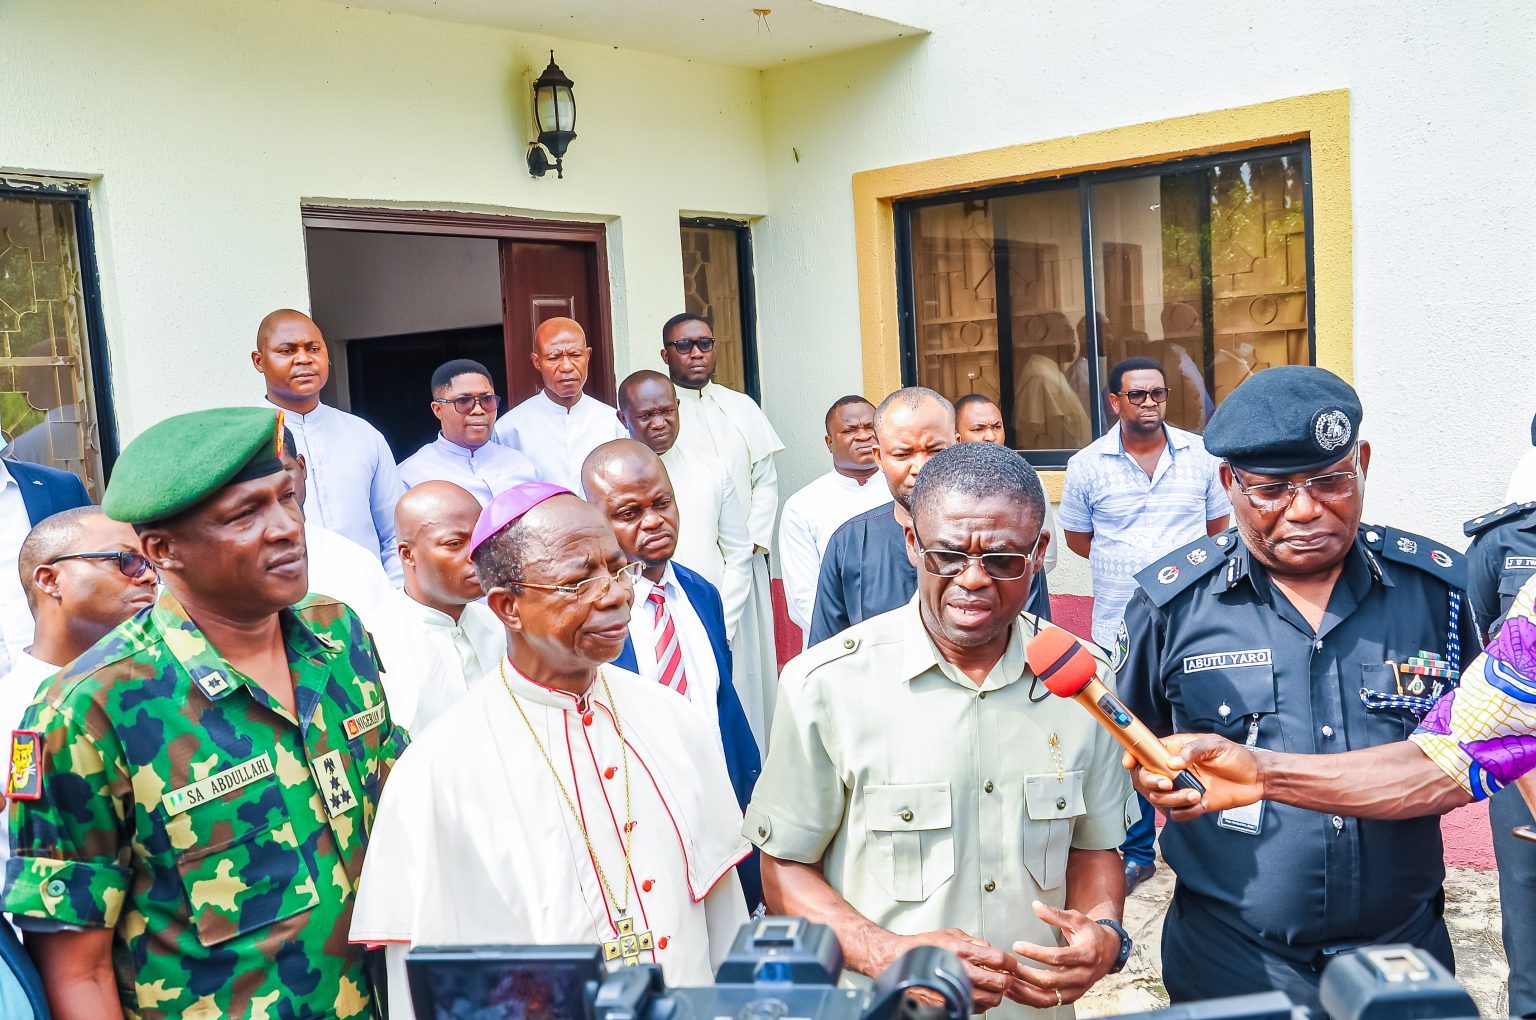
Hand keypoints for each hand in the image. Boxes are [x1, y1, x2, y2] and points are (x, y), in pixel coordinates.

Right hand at [895, 928, 1025, 1011]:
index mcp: (961, 952)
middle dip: (1007, 980)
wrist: (899, 963)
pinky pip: (977, 1007)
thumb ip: (973, 941)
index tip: (1011, 963)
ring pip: (991, 999)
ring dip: (995, 992)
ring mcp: (956, 990)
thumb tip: (990, 949)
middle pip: (999, 983)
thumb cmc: (921, 948)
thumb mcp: (949, 934)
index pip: (998, 960)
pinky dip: (982, 1001)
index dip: (1010, 962)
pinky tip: (977, 992)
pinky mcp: (951, 1003)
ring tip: (991, 985)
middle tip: (1006, 976)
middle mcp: (960, 972)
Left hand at [1007, 901, 1120, 1007]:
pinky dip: (1029, 999)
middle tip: (1008, 966)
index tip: (1017, 946)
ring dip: (1025, 991)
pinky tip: (1014, 990)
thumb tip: (1036, 906)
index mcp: (1086, 955)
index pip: (1058, 957)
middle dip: (1026, 974)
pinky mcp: (1070, 997)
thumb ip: (1057, 915)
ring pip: (1048, 997)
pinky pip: (1047, 1003)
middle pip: (1051, 981)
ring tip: (1007, 981)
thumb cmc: (1091, 935)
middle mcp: (1082, 976)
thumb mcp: (1078, 920)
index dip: (1036, 953)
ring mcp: (1076, 990)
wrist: (1108, 953)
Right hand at [1122, 733, 1261, 820]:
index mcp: (1175, 751)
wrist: (1256, 778)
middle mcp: (1174, 770)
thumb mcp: (1215, 745)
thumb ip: (1193, 750)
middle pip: (1146, 779)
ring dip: (1172, 799)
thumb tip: (1173, 762)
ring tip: (1195, 794)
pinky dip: (1185, 812)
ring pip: (1159, 798)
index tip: (1130, 763)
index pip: (1146, 753)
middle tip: (1167, 783)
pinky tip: (1200, 804)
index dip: (1133, 757)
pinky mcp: (1193, 804)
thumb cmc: (1236, 757)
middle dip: (1151, 783)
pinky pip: (1178, 814)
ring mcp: (1182, 788)